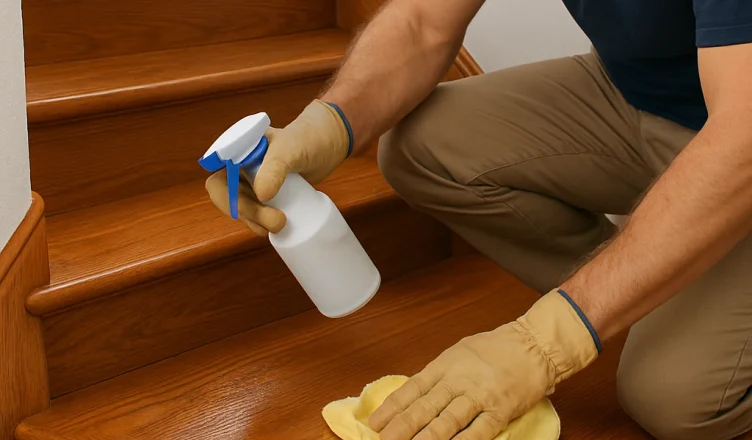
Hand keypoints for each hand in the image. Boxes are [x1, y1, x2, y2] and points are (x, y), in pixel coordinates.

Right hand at [205, 99, 350, 234]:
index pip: (217, 179)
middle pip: (227, 199)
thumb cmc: (307, 140)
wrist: (327, 145)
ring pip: (240, 210)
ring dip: (256, 222)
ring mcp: (250, 183)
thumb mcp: (290, 151)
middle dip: (248, 213)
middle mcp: (237, 167)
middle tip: (276, 220)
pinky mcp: (263, 196)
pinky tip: (274, 228)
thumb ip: (275, 169)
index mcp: (235, 151)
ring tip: (280, 223)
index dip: (225, 197)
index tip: (254, 204)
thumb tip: (261, 196)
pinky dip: (262, 223)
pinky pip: (254, 214)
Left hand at [369, 290, 598, 439]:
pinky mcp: (500, 410)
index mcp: (445, 365)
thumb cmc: (496, 348)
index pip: (412, 389)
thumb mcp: (459, 354)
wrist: (533, 344)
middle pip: (425, 407)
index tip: (374, 422)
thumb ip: (438, 375)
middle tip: (385, 439)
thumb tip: (414, 395)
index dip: (392, 407)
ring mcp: (479, 396)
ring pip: (447, 420)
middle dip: (402, 426)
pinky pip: (479, 430)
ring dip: (427, 437)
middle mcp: (458, 380)